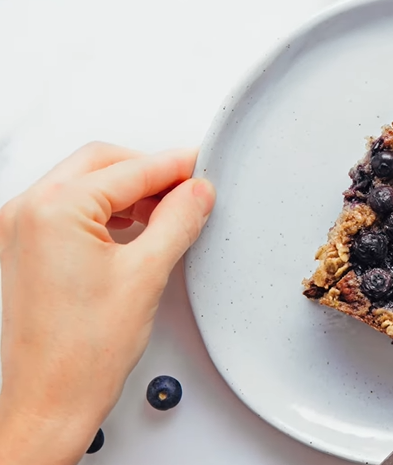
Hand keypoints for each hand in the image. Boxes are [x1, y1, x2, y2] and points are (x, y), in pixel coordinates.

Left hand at [0, 142, 214, 463]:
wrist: (51, 400)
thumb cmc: (81, 354)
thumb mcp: (147, 274)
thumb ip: (177, 221)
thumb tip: (195, 192)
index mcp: (53, 210)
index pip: (129, 170)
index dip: (174, 167)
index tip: (202, 168)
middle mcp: (26, 213)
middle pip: (100, 164)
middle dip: (148, 171)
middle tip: (190, 187)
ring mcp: (18, 231)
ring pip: (84, 184)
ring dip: (127, 190)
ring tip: (168, 212)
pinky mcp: (22, 250)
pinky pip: (69, 210)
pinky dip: (106, 211)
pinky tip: (137, 229)